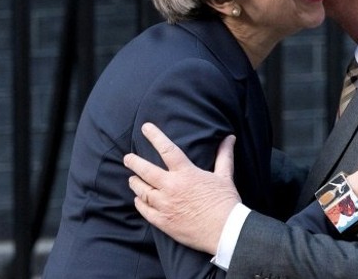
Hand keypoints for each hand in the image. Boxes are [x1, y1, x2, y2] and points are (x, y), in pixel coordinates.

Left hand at [124, 122, 240, 254]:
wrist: (225, 231)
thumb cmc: (226, 202)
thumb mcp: (225, 176)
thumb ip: (224, 155)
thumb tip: (229, 138)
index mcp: (186, 174)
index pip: (167, 149)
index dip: (155, 136)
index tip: (145, 127)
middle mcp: (171, 187)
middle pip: (145, 171)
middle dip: (134, 162)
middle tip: (127, 158)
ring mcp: (165, 205)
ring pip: (142, 191)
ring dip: (135, 183)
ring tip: (132, 179)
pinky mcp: (163, 222)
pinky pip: (144, 210)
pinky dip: (139, 203)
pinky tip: (138, 200)